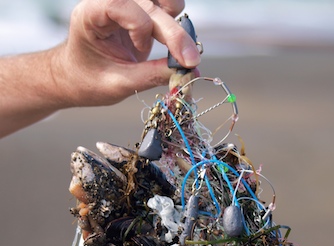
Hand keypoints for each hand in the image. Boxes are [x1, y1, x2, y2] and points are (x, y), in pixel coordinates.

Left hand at [52, 0, 200, 106]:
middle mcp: (109, 1)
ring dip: (174, 23)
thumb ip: (151, 76)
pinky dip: (174, 22)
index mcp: (91, 14)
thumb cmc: (88, 80)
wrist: (78, 76)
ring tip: (168, 49)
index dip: (142, 29)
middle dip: (174, 34)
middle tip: (190, 62)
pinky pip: (167, 4)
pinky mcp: (139, 9)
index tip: (147, 54)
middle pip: (150, 5)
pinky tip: (168, 41)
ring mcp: (127, 3)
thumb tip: (186, 74)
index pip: (123, 6)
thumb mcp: (118, 84)